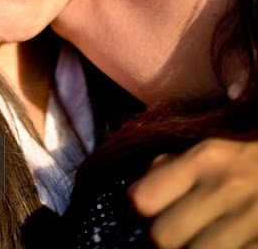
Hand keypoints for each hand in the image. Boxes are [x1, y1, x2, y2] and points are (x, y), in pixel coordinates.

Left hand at [129, 138, 257, 248]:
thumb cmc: (251, 155)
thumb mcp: (215, 145)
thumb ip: (173, 165)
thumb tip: (138, 194)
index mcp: (206, 158)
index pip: (146, 198)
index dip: (145, 205)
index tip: (151, 206)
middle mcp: (226, 190)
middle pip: (163, 237)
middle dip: (167, 235)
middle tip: (180, 227)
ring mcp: (249, 222)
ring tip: (203, 237)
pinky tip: (227, 243)